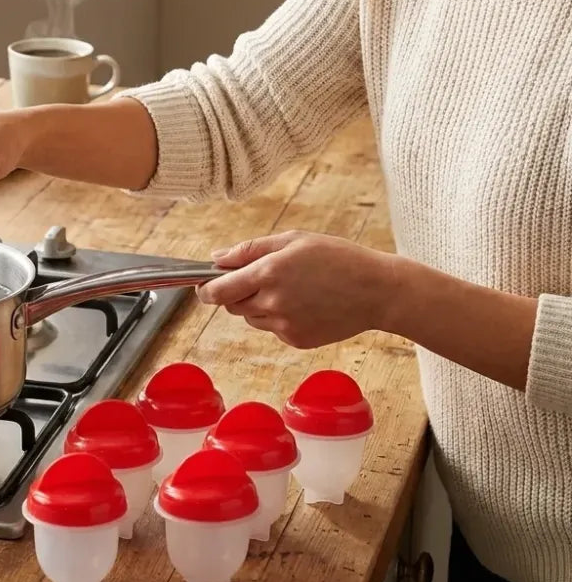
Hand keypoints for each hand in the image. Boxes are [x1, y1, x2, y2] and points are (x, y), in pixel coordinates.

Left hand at [197, 230, 400, 347]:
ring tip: (291, 288)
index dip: (206, 289)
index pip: (217, 291)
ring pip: (252, 318)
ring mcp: (284, 326)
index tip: (205, 285)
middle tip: (261, 278)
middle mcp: (272, 303)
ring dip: (258, 305)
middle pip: (231, 306)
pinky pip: (273, 329)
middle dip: (236, 293)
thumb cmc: (337, 258)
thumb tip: (216, 258)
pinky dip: (279, 318)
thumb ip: (250, 250)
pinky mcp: (296, 341)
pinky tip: (304, 304)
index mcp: (268, 273)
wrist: (377, 291)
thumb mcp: (293, 240)